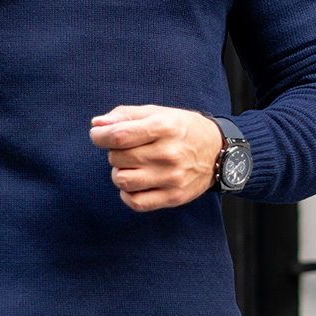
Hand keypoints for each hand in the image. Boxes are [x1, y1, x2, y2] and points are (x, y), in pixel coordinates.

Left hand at [88, 105, 223, 212]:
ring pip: (123, 180)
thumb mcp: (158, 113)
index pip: (119, 135)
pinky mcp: (174, 197)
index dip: (100, 136)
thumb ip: (125, 115)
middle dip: (114, 152)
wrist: (219, 152)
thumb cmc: (182, 129)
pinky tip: (134, 183)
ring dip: (119, 172)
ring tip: (130, 165)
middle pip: (118, 157)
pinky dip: (127, 194)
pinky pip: (136, 202)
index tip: (98, 135)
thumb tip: (96, 125)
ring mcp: (172, 178)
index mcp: (164, 127)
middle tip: (127, 149)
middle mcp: (168, 153)